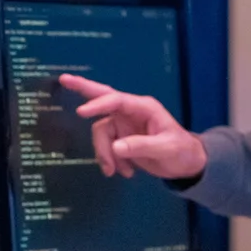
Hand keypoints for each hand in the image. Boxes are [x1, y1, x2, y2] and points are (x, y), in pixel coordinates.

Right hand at [57, 74, 207, 179]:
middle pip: (103, 98)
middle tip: (63, 79)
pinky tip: (126, 172)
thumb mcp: (166, 149)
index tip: (81, 112)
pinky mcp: (121, 139)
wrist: (186, 165)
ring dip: (104, 154)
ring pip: (101, 134)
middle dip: (84, 89)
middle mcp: (130, 112)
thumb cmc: (182, 151)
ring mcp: (124, 125)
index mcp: (143, 107)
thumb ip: (142, 146)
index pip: (116, 100)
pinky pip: (106, 147)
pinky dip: (111, 161)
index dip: (98, 104)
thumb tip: (116, 147)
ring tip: (115, 172)